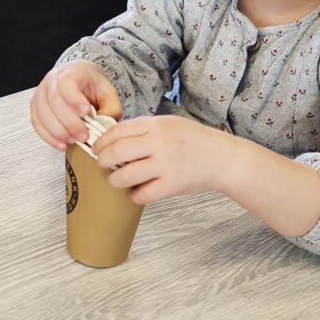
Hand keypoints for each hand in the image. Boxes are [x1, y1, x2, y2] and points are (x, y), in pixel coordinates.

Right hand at [29, 60, 122, 150]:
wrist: (79, 80)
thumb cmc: (92, 86)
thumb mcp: (108, 93)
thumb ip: (110, 108)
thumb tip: (104, 125)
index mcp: (70, 72)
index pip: (67, 83)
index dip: (74, 99)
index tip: (86, 112)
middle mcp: (51, 81)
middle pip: (54, 101)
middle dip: (69, 122)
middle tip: (83, 136)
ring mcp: (41, 94)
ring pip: (43, 114)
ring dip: (58, 131)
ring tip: (73, 141)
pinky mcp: (35, 107)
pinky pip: (37, 123)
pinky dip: (48, 137)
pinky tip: (61, 144)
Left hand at [92, 115, 231, 203]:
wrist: (223, 158)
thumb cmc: (194, 140)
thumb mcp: (169, 124)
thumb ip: (144, 129)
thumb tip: (113, 138)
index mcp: (156, 125)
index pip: (118, 131)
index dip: (102, 141)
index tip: (96, 148)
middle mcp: (158, 143)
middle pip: (116, 152)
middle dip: (102, 161)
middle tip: (102, 165)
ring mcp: (165, 165)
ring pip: (125, 176)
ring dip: (115, 180)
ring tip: (116, 180)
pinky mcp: (171, 185)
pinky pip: (142, 194)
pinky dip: (134, 195)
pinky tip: (136, 192)